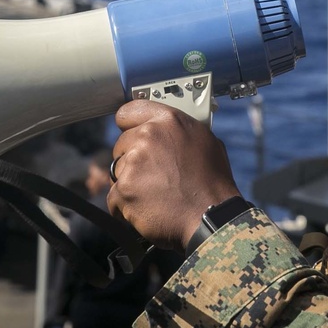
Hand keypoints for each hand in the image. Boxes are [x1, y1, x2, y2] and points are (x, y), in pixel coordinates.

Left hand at [107, 100, 240, 250]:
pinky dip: (126, 206)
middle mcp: (148, 136)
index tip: (130, 132)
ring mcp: (133, 163)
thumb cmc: (212, 183)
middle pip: (121, 144)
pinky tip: (147, 208)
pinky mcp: (124, 189)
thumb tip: (171, 131)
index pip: (129, 111)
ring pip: (117, 171)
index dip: (129, 125)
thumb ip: (180, 131)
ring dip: (130, 183)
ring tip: (155, 193)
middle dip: (132, 159)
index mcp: (168, 121)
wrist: (210, 215)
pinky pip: (114, 197)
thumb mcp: (205, 141)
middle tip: (152, 174)